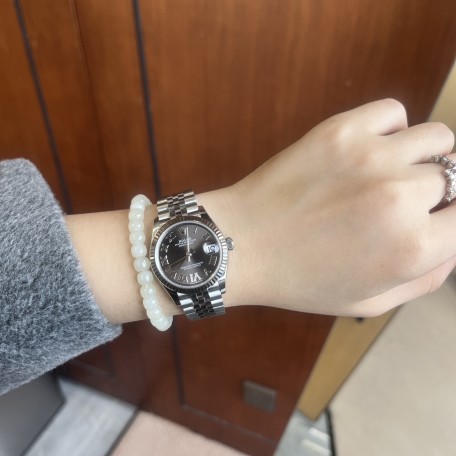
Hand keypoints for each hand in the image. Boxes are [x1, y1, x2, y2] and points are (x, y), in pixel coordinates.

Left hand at [202, 99, 454, 316]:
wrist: (242, 244)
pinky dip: (391, 129)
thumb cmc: (300, 280)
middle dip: (433, 195)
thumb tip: (451, 243)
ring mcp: (372, 157)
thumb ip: (424, 278)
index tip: (431, 220)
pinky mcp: (341, 130)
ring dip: (423, 157)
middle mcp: (401, 197)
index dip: (448, 221)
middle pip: (452, 179)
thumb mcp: (367, 301)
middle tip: (399, 203)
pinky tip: (370, 150)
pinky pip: (394, 113)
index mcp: (412, 248)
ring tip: (392, 172)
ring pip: (436, 138)